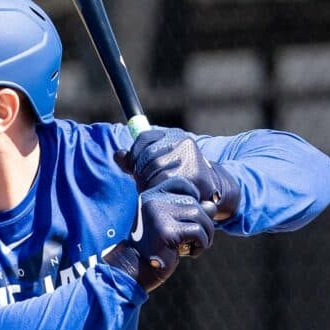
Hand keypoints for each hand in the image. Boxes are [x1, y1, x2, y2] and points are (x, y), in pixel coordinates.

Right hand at [105, 179, 216, 291]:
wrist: (137, 268)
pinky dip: (201, 244)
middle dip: (204, 222)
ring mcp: (159, 215)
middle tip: (196, 240)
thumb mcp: (175, 224)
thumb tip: (212, 206)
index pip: (181, 184)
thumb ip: (193, 212)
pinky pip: (198, 232)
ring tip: (195, 246)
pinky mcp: (167, 231)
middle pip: (194, 202)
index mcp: (151, 196)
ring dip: (206, 234)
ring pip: (200, 216)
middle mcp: (154, 201)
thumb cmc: (158, 246)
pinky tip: (191, 253)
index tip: (190, 217)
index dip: (193, 196)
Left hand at [117, 127, 239, 220]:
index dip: (134, 155)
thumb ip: (135, 159)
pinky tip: (162, 195)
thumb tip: (118, 156)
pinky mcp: (194, 175)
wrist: (211, 187)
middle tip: (142, 184)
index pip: (144, 138)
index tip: (133, 168)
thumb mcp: (158, 162)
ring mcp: (190, 157)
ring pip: (156, 171)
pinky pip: (167, 184)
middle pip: (149, 157)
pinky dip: (160, 191)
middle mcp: (183, 141)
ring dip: (148, 184)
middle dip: (141, 173)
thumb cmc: (179, 175)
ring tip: (151, 190)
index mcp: (173, 135)